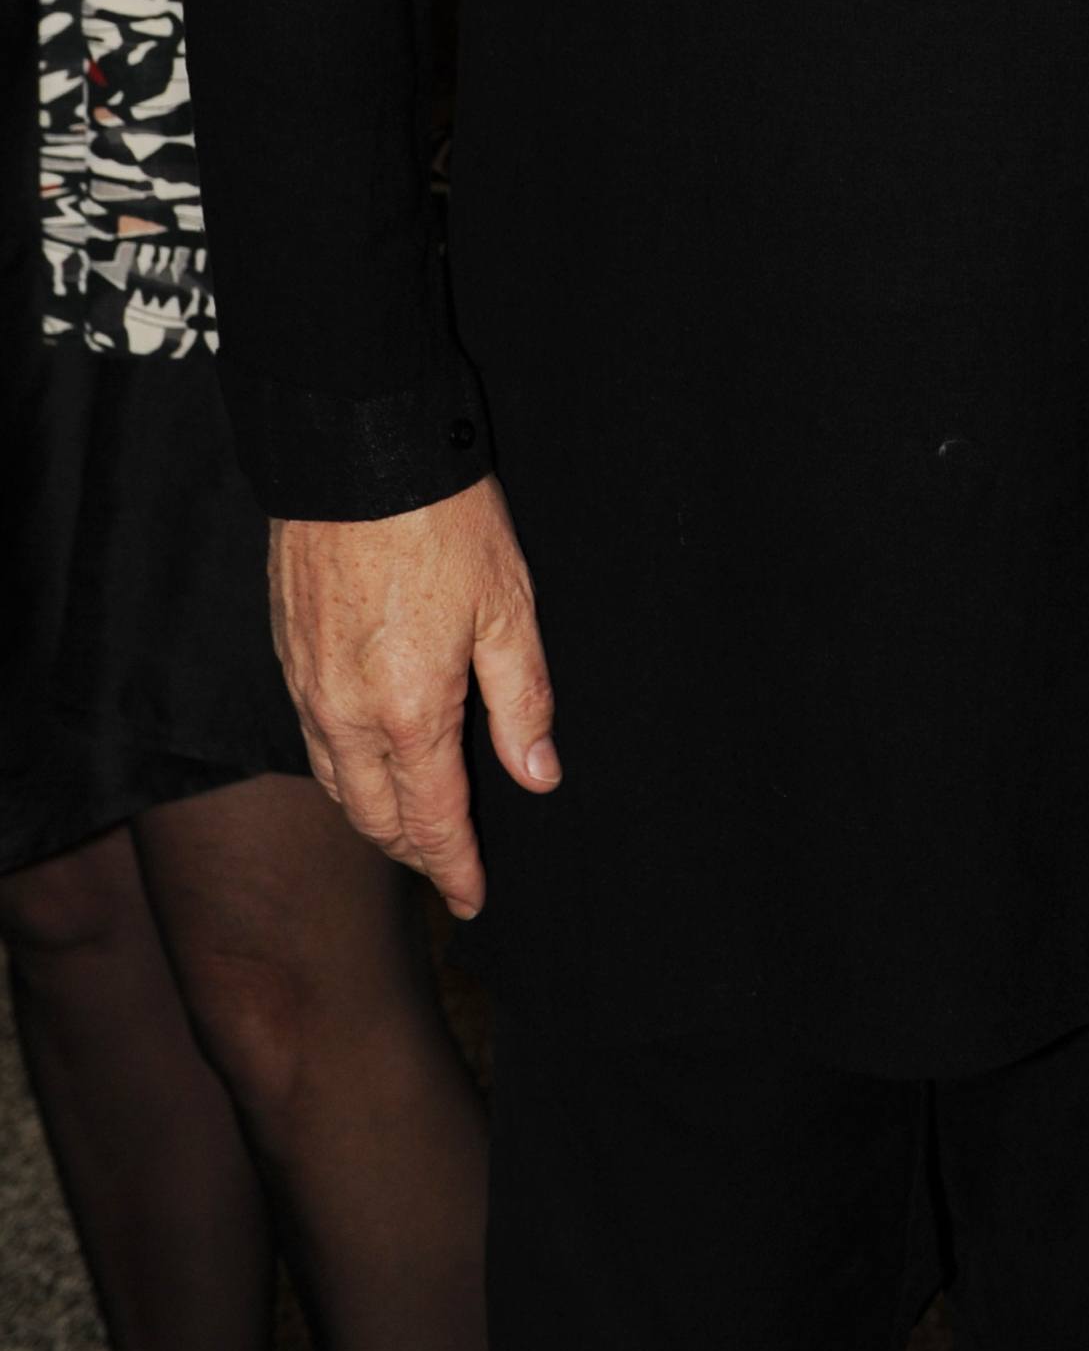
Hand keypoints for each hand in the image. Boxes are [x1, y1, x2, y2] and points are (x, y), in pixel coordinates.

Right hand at [268, 477, 558, 919]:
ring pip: (334, 781)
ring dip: (373, 813)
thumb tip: (539, 777)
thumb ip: (523, 702)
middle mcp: (345, 713)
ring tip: (411, 823)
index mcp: (409, 712)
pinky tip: (365, 756)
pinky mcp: (287, 650)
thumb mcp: (509, 609)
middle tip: (449, 867)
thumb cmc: (443, 521)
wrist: (354, 451)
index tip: (475, 899)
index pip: (432, 820)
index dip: (455, 868)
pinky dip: (341, 766)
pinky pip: (311, 736)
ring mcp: (306, 684)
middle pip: (374, 815)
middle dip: (412, 851)